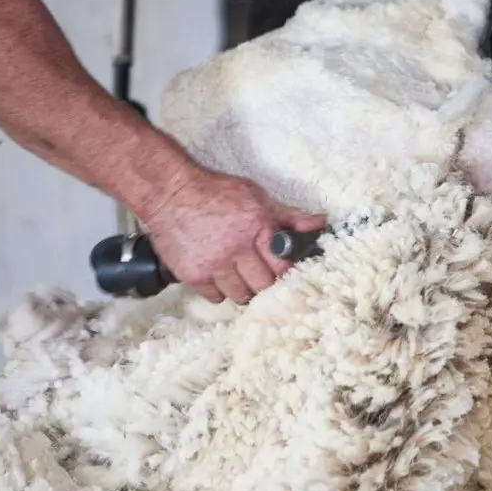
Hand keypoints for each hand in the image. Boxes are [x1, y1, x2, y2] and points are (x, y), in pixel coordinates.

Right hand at [145, 168, 326, 303]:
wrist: (170, 193)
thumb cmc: (216, 193)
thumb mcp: (257, 198)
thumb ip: (289, 216)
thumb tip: (321, 222)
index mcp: (257, 229)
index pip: (282, 267)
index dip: (287, 274)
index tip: (285, 274)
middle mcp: (236, 250)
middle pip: (263, 287)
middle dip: (266, 284)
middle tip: (263, 277)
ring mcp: (214, 265)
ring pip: (240, 296)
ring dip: (244, 290)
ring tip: (240, 276)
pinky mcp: (193, 275)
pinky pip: (216, 298)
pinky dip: (220, 291)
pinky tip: (219, 275)